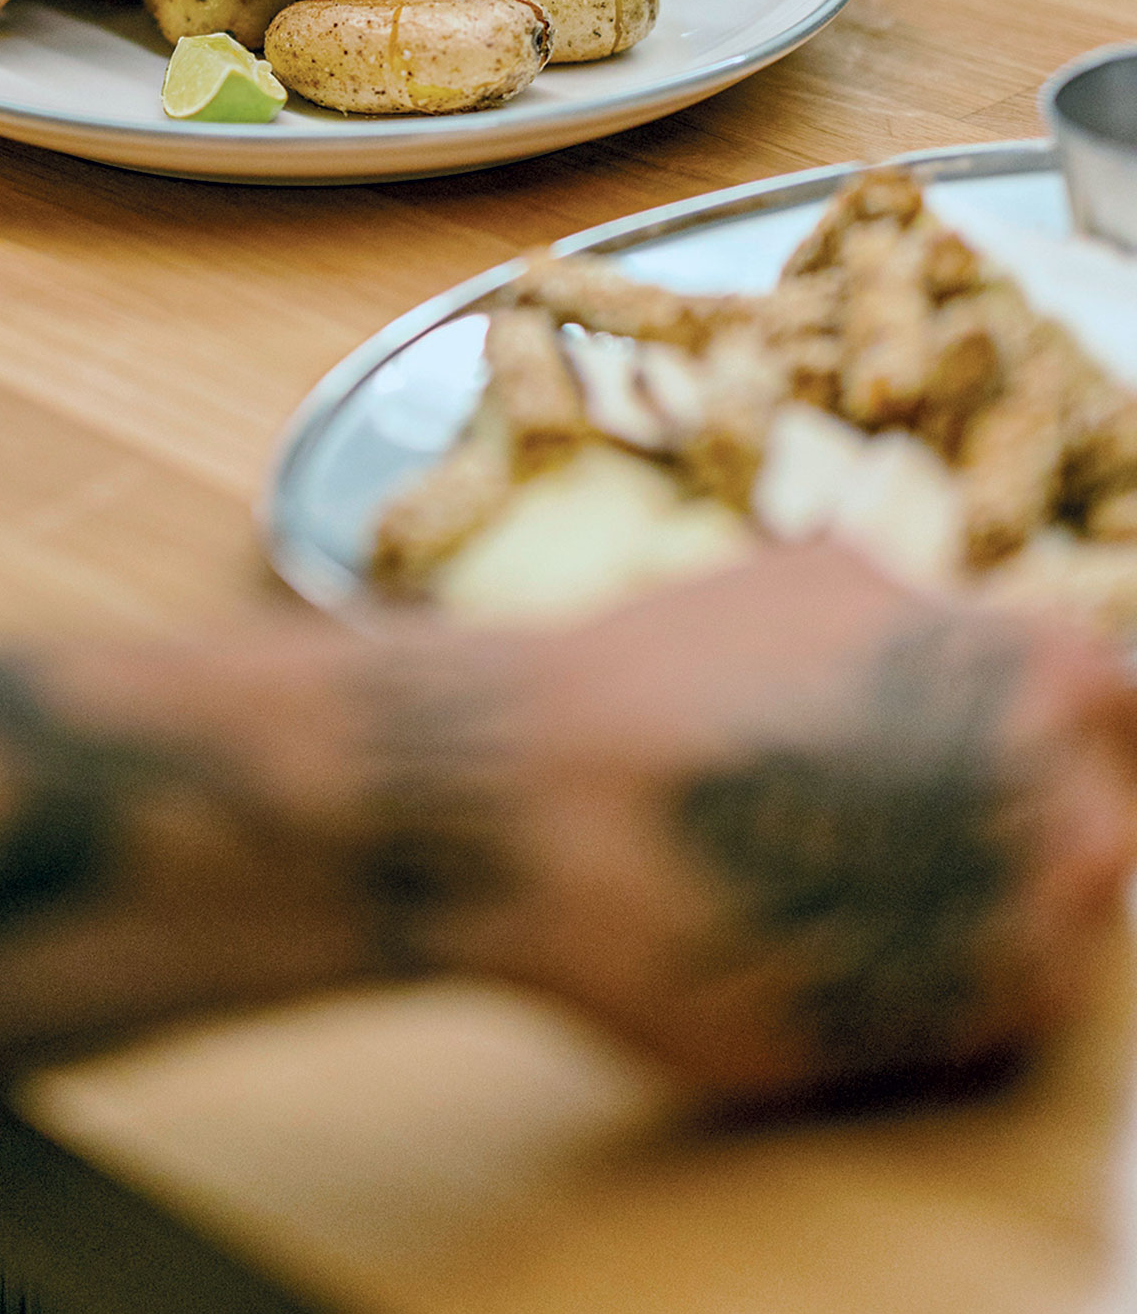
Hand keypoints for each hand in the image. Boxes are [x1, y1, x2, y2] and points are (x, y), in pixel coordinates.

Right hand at [405, 547, 1136, 1098]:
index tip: (1003, 736)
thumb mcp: (817, 576)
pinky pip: (980, 1025)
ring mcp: (1009, 944)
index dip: (1054, 722)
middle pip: (1099, 834)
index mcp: (1036, 681)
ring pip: (1053, 945)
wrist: (545, 804)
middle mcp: (1055, 817)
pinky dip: (928, 989)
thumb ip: (925, 616)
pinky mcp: (938, 1047)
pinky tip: (828, 940)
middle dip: (1025, 822)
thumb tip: (957, 636)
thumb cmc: (664, 670)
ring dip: (984, 917)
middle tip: (912, 813)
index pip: (1120, 708)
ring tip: (860, 881)